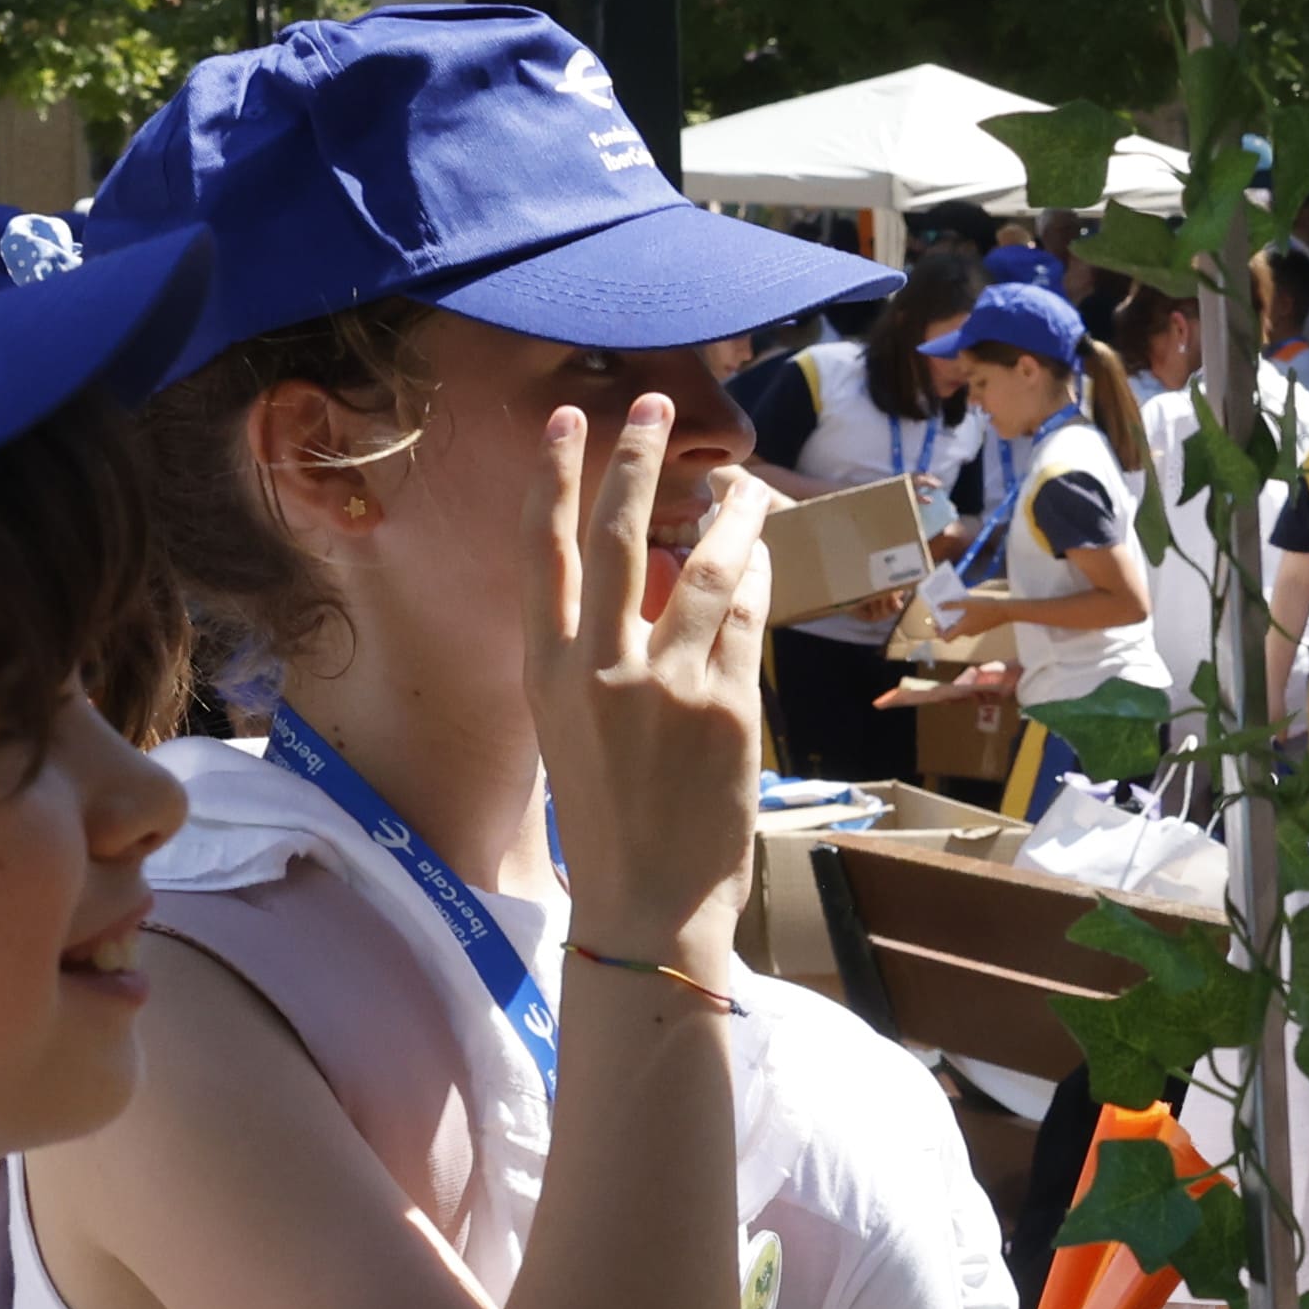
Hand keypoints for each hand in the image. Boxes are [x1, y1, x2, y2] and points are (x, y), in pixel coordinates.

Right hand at [537, 393, 771, 966]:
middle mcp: (598, 669)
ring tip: (745, 482)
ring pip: (707, 567)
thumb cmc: (612, 819)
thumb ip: (602, 653)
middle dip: (637, 459)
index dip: (554, 477)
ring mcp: (664, 685)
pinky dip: (760, 577)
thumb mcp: (576, 728)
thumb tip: (655, 577)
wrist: (647, 902)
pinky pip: (748, 618)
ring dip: (732, 514)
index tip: (565, 422)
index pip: (543, 552)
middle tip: (654, 405)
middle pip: (620, 535)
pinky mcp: (725, 706)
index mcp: (546, 672)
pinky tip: (766, 554)